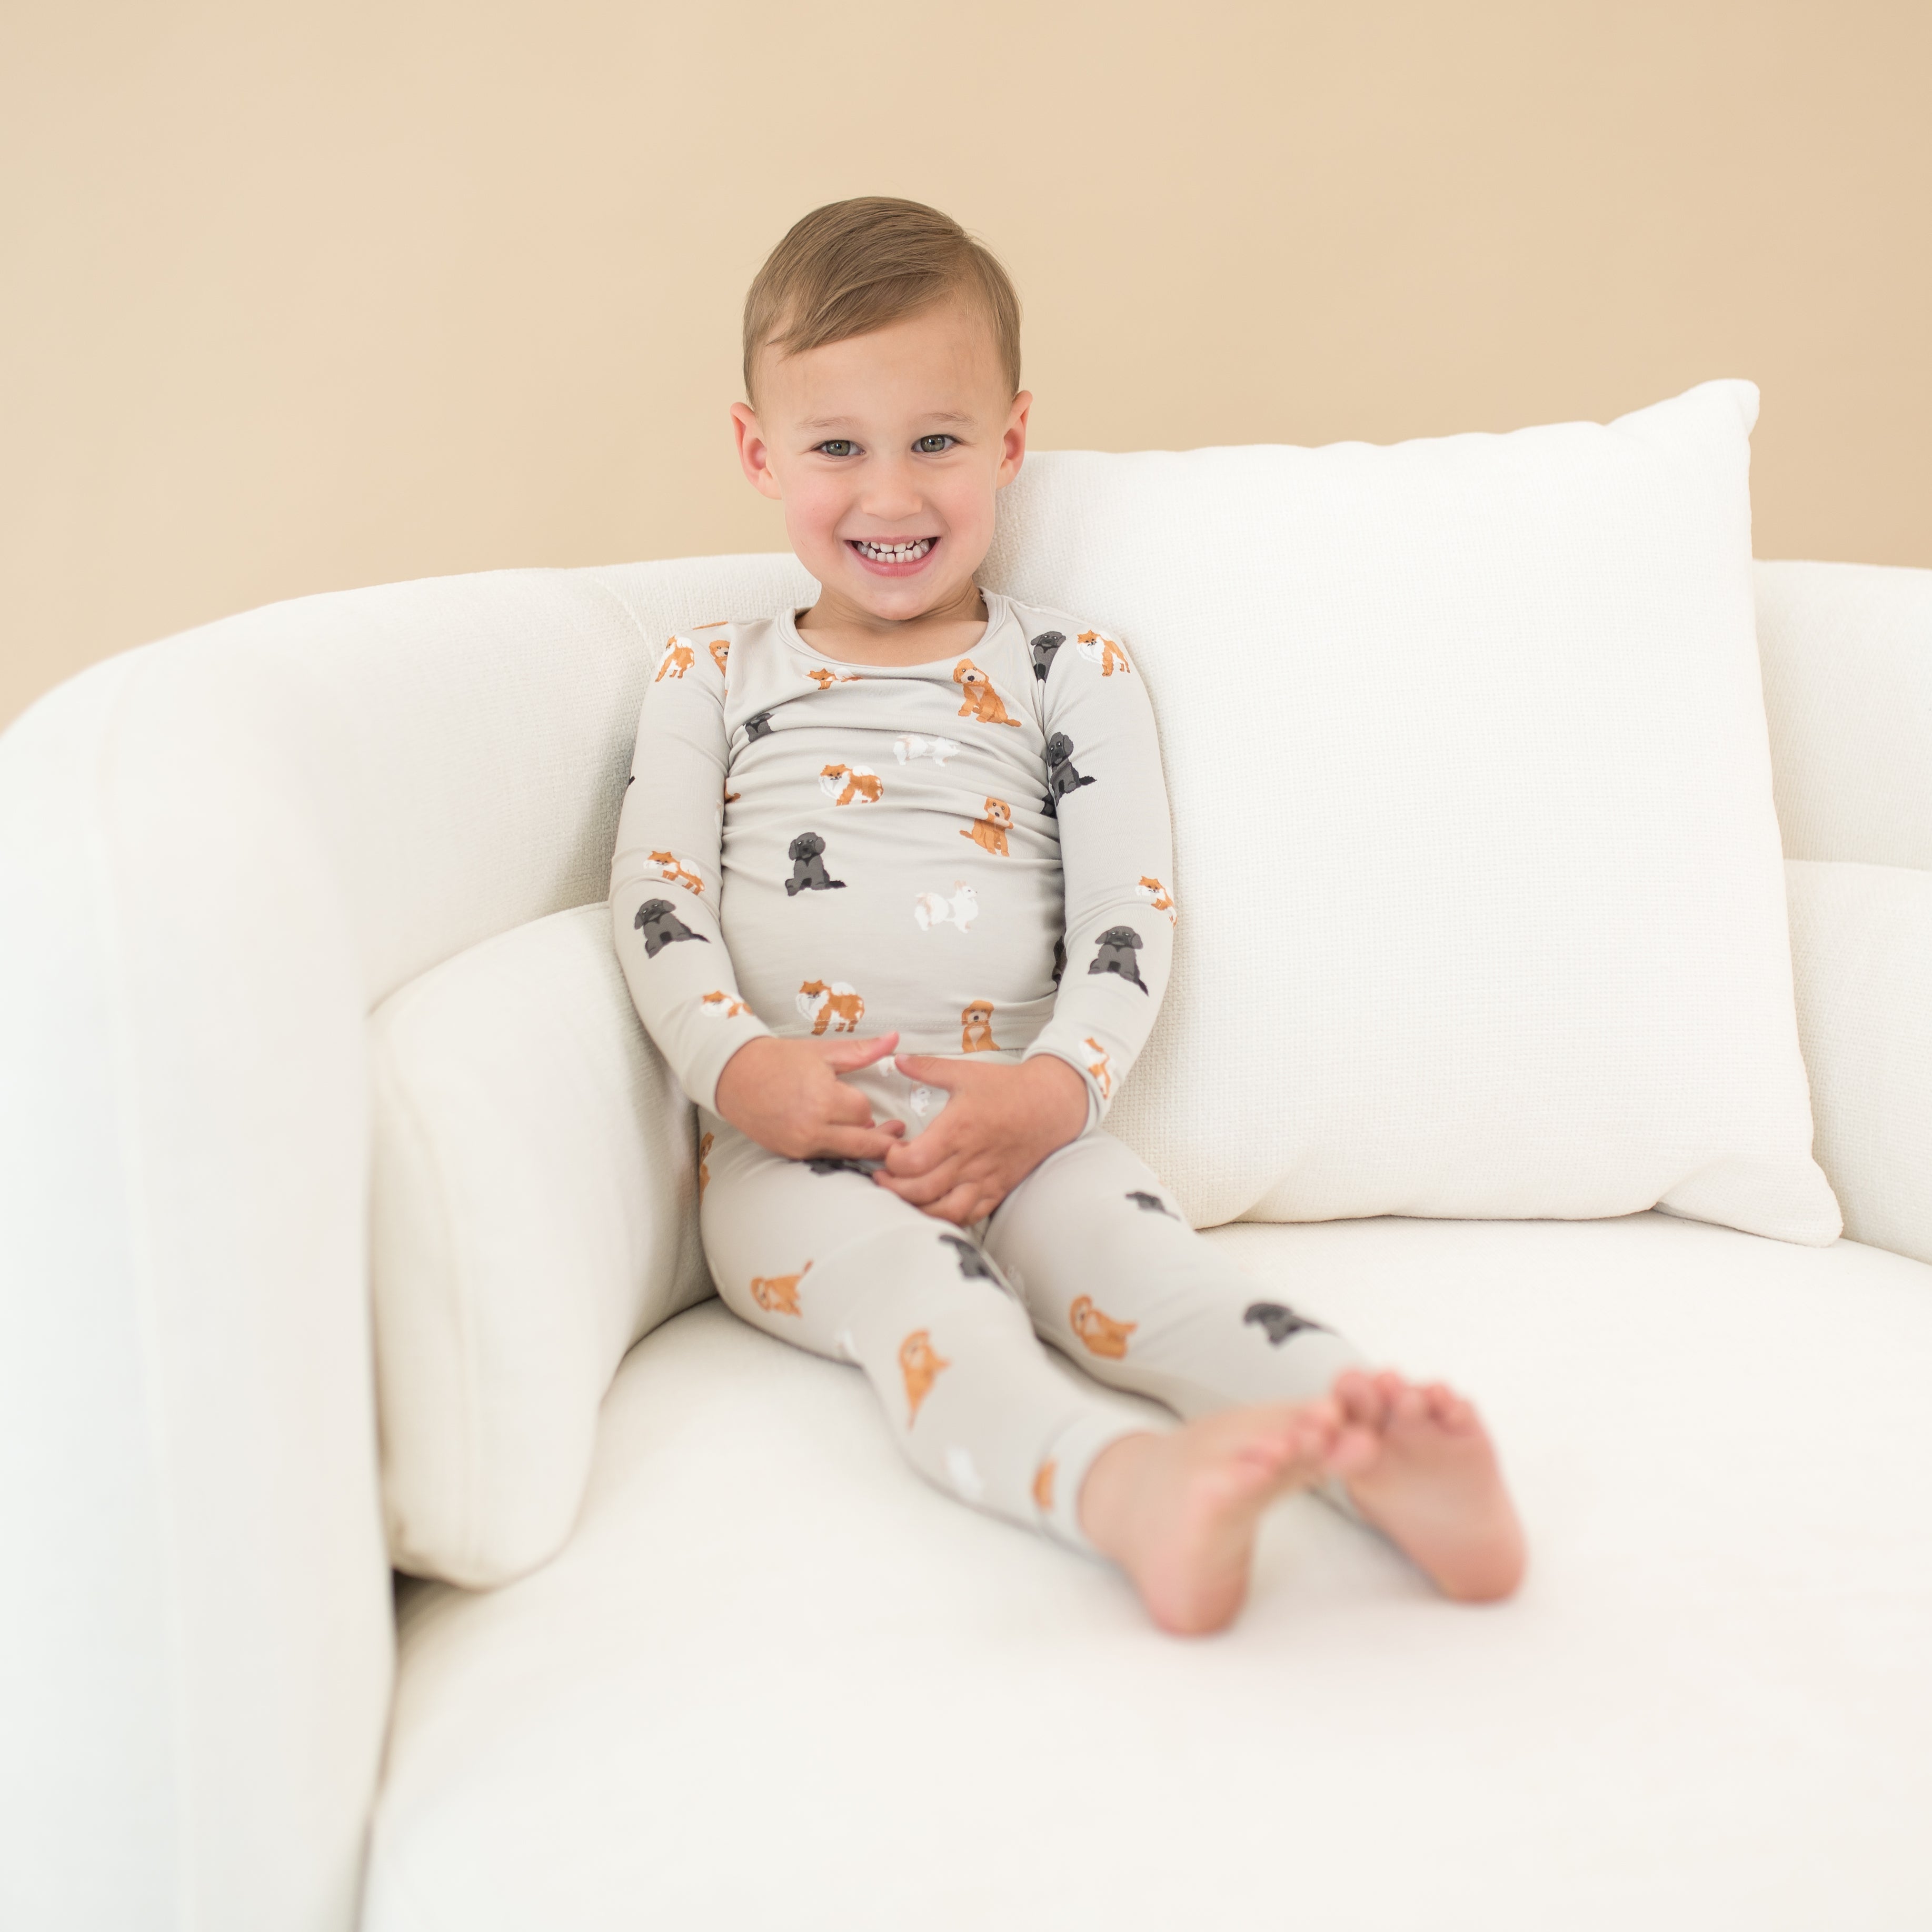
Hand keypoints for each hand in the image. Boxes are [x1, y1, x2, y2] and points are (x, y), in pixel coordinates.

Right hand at [714, 1031, 906, 1161]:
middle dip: (881, 1139)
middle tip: (896, 1132)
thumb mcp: (822, 1052)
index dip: (864, 1104)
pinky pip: (824, 1156)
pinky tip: (839, 1138)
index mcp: (823, 1098)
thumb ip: (862, 1051)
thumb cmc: (778, 1059)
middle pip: (862, 1142)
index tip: (858, 1098)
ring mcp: (800, 1144)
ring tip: (870, 1134)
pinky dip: (835, 1149)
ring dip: (858, 1146)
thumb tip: (895, 1038)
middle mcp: (813, 1128)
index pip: (863, 1111)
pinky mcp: (789, 1153)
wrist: (733, 1074)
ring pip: (845, 1153)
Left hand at [872, 1053, 1087, 1225]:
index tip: (888, 1152)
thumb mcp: (966, 1072)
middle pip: (921, 1191)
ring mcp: (984, 1180)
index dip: (891, 1162)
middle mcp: (969, 1160)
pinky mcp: (997, 1191)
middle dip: (894, 1188)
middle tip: (883, 1177)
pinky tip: (934, 1207)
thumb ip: (928, 1068)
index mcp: (957, 1130)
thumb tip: (898, 1059)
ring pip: (944, 1211)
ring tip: (905, 1196)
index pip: (913, 1161)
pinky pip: (969, 1216)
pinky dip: (947, 1218)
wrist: (1052, 1106)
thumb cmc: (1008, 1089)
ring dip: (918, 1209)